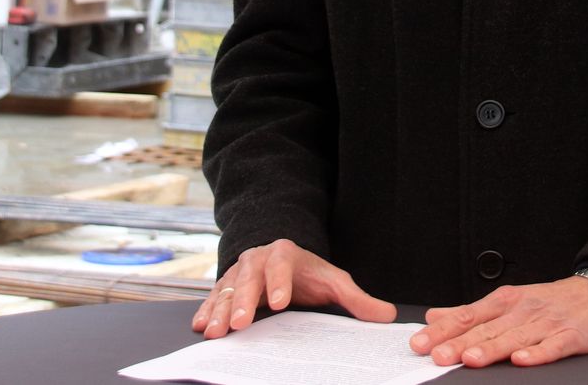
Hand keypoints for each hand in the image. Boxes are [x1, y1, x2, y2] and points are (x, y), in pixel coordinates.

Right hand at [189, 239, 396, 338]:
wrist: (281, 257)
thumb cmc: (308, 273)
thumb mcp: (333, 281)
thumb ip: (357, 298)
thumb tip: (387, 315)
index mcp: (285, 254)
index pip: (281, 266)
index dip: (279, 283)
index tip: (280, 303)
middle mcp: (257, 260)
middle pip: (248, 279)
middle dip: (241, 302)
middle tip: (237, 324)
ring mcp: (238, 273)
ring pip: (227, 290)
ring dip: (218, 310)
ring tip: (213, 331)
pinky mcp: (226, 286)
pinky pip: (213, 297)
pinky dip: (206, 310)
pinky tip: (201, 325)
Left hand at [407, 275, 587, 367]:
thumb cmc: (552, 301)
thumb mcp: (509, 301)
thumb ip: (470, 312)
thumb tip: (434, 317)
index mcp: (505, 302)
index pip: (467, 316)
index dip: (443, 330)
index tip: (419, 343)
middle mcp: (523, 311)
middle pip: (487, 329)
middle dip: (460, 343)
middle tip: (436, 355)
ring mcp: (548, 323)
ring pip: (516, 338)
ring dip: (493, 349)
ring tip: (470, 360)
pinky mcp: (573, 335)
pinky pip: (554, 346)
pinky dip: (539, 353)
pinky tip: (523, 361)